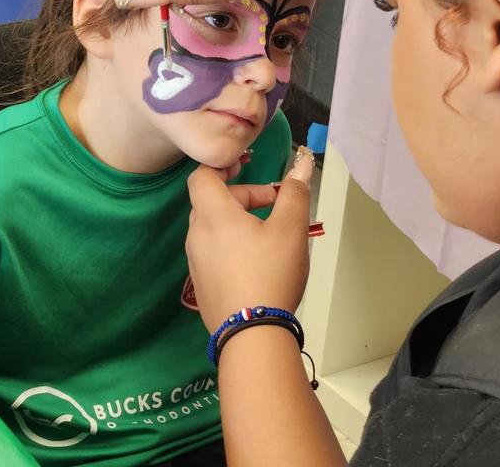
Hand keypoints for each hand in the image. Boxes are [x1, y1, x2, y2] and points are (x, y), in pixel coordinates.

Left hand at [185, 151, 314, 332]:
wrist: (252, 335)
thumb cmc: (271, 273)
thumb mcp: (291, 229)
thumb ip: (295, 193)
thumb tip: (303, 164)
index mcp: (213, 215)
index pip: (202, 176)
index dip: (221, 166)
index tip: (246, 167)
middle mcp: (197, 235)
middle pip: (211, 201)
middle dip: (243, 196)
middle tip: (274, 205)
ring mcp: (196, 262)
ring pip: (213, 227)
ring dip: (238, 221)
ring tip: (270, 235)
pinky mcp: (201, 284)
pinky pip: (213, 251)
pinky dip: (232, 244)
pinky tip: (258, 263)